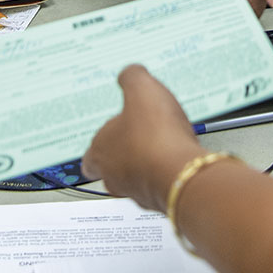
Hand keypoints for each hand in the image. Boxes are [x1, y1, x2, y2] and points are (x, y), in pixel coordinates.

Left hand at [83, 65, 205, 210]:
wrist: (182, 173)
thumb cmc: (155, 136)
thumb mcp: (141, 89)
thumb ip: (132, 77)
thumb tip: (130, 73)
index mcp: (100, 151)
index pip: (89, 156)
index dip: (102, 142)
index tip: (114, 130)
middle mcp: (113, 175)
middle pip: (113, 165)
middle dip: (127, 149)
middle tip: (142, 133)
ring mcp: (136, 190)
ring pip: (136, 176)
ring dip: (147, 161)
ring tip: (164, 142)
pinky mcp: (160, 198)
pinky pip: (159, 184)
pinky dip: (166, 172)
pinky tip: (178, 156)